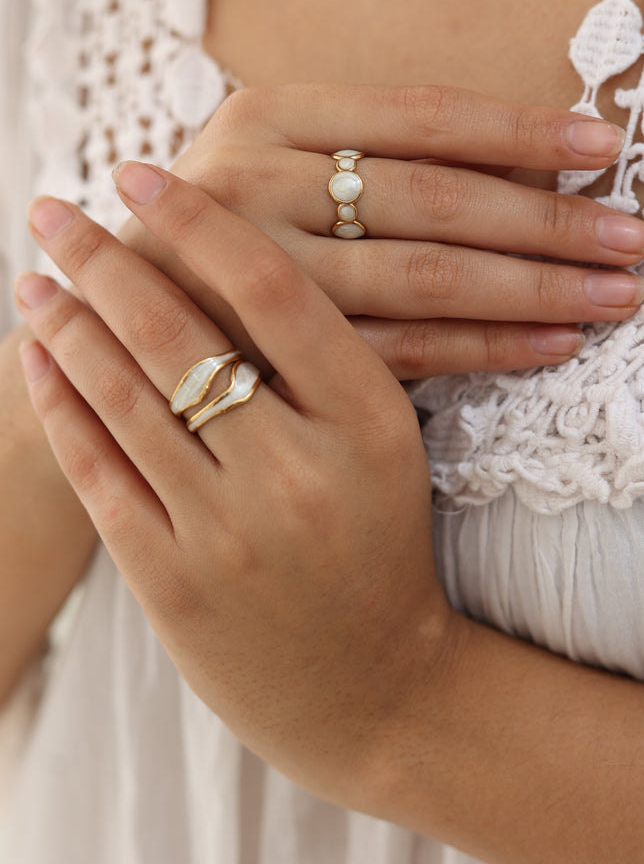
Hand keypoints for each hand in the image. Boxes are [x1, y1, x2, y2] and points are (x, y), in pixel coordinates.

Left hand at [15, 163, 459, 806]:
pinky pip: (101, 471)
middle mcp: (299, 472)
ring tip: (34, 276)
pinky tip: (38, 358)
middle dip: (103, 259)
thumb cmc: (384, 545)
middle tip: (53, 208)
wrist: (377, 688)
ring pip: (126, 397)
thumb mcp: (388, 443)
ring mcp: (230, 533)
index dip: (197, 222)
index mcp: (371, 422)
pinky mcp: (173, 584)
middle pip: (180, 335)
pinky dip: (61, 404)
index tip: (140, 174)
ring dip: (67, 324)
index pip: (272, 290)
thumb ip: (327, 356)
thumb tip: (238, 249)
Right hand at [121, 84, 643, 379]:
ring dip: (531, 287)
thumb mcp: (279, 162)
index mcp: (267, 115)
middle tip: (633, 238)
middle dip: (545, 218)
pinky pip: (400, 350)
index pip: (419, 114)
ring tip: (614, 295)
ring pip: (422, 276)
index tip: (606, 142)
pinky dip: (484, 348)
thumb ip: (379, 157)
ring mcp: (257, 273)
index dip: (521, 127)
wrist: (113, 321)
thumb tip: (533, 158)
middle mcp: (254, 183)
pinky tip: (551, 346)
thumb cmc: (223, 231)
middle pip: (432, 197)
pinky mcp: (270, 352)